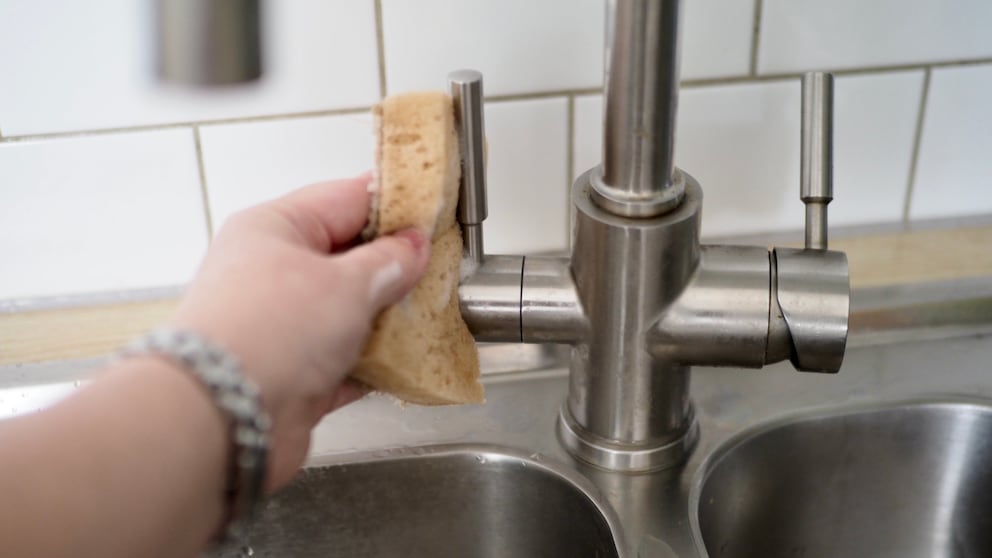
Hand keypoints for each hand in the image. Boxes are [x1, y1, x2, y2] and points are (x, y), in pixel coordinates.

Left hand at [170, 174, 428, 490]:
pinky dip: (373, 363)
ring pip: (347, 312)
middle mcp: (271, 273)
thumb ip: (389, 262)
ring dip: (386, 318)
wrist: (223, 420)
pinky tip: (404, 363)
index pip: (345, 199)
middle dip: (394, 266)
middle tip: (438, 267)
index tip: (432, 214)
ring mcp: (280, 326)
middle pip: (347, 258)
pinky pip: (344, 360)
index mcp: (274, 228)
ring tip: (428, 313)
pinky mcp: (291, 374)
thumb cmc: (264, 334)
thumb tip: (412, 248)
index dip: (394, 206)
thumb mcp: (347, 283)